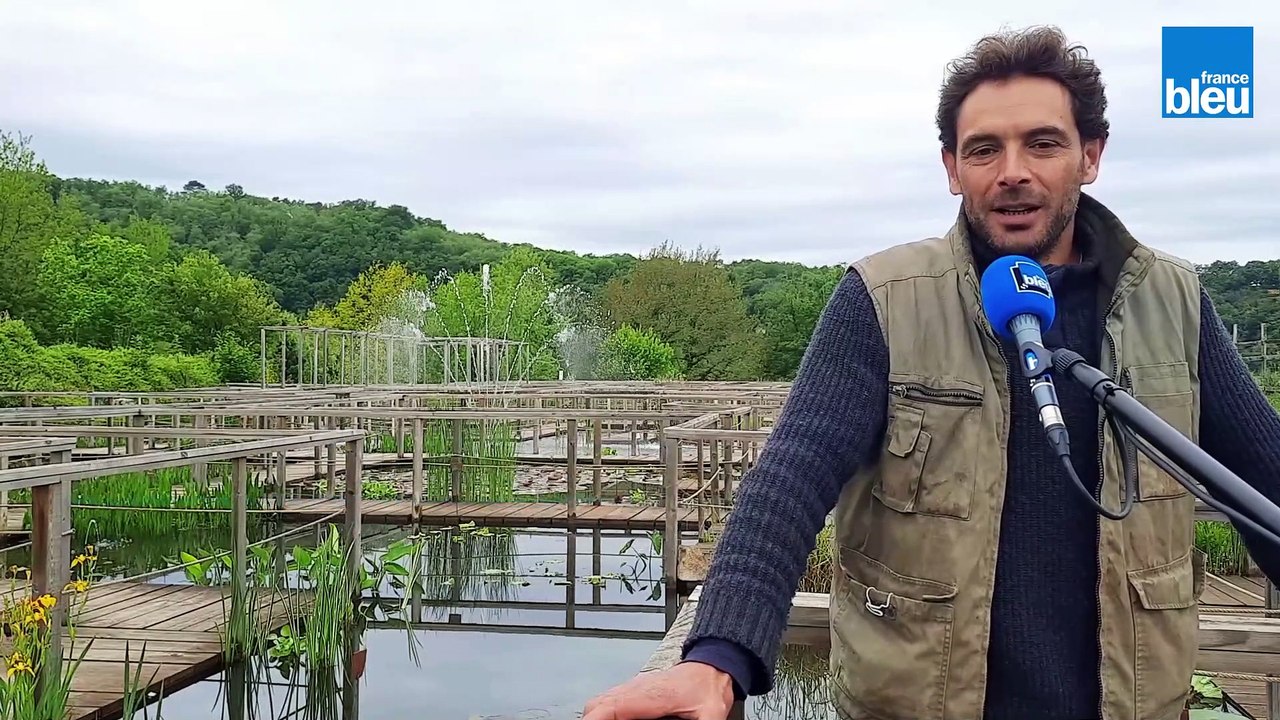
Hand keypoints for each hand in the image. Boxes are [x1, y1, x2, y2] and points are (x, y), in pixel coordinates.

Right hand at [581, 661, 735, 719]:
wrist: (712, 667)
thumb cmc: (708, 688)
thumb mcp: (709, 715)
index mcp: (650, 695)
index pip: (610, 706)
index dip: (595, 719)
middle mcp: (636, 689)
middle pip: (597, 705)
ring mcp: (634, 688)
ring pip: (600, 702)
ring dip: (596, 716)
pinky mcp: (635, 691)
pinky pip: (609, 701)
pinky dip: (603, 713)